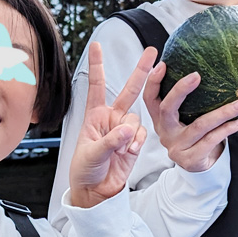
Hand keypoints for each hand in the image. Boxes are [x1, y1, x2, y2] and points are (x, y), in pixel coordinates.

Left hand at [68, 43, 154, 208]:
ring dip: (131, 134)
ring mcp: (124, 130)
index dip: (97, 65)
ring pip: (136, 119)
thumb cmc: (85, 170)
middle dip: (141, 71)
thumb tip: (127, 130)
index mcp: (94, 116)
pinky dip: (137, 143)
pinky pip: (143, 134)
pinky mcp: (135, 142)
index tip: (97, 45)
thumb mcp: (91, 154)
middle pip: (129, 90)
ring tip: (121, 151)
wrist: (96, 191)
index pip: (96, 86)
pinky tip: (129, 153)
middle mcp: (111, 118)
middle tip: (152, 52)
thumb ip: (110, 141)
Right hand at [143, 63, 237, 172]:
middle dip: (180, 90)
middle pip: (167, 109)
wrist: (199, 168)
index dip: (153, 82)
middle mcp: (165, 132)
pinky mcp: (190, 159)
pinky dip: (227, 129)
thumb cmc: (196, 136)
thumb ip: (187, 101)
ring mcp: (176, 147)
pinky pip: (211, 140)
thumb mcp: (186, 119)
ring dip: (223, 112)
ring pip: (199, 126)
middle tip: (196, 75)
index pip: (150, 98)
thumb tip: (201, 69)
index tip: (162, 64)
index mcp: (161, 120)